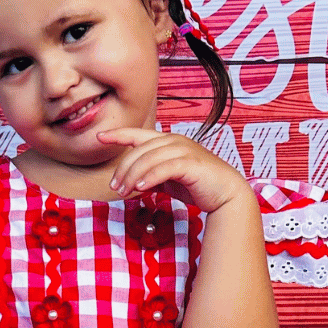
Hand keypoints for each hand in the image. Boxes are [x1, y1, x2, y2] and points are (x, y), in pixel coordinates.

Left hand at [97, 127, 252, 213]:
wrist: (226, 193)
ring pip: (149, 159)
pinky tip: (139, 188)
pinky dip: (150, 178)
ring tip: (123, 192)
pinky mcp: (191, 164)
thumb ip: (152, 178)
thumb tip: (134, 184)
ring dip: (132, 176)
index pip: (138, 134)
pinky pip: (164, 168)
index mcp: (168, 142)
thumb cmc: (198, 186)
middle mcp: (174, 142)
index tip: (100, 136)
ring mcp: (184, 151)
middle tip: (114, 187)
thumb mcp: (169, 180)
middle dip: (123, 169)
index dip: (119, 134)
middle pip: (139, 150)